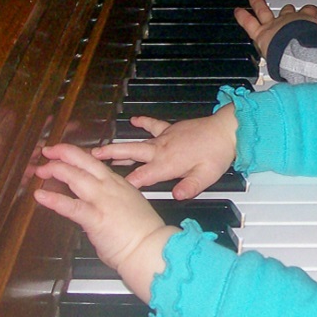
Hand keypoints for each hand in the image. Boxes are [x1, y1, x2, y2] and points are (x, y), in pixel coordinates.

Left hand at [33, 143, 177, 300]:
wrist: (151, 247)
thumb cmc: (143, 233)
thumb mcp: (128, 206)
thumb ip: (110, 202)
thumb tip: (96, 207)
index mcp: (118, 183)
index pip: (93, 162)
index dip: (76, 155)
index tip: (64, 154)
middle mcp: (109, 186)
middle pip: (83, 161)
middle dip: (62, 153)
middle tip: (47, 152)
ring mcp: (102, 200)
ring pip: (75, 176)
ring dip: (55, 170)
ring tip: (41, 170)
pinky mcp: (95, 217)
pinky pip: (70, 206)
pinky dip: (53, 199)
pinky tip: (40, 196)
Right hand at [92, 106, 239, 199]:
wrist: (226, 130)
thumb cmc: (216, 154)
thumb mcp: (206, 176)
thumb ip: (190, 187)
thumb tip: (177, 196)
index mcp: (167, 164)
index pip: (141, 177)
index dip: (125, 183)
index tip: (108, 188)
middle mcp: (161, 150)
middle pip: (129, 154)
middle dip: (109, 158)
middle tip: (90, 160)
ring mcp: (164, 138)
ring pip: (136, 142)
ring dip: (118, 146)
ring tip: (101, 149)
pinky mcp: (171, 130)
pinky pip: (153, 125)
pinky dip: (143, 123)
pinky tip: (134, 120)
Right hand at [234, 0, 316, 56]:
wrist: (299, 51)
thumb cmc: (285, 60)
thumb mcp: (274, 64)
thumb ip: (276, 62)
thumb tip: (280, 72)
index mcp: (263, 36)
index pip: (248, 24)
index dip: (242, 16)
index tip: (238, 11)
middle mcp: (274, 25)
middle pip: (262, 10)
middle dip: (257, 3)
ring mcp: (288, 18)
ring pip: (286, 8)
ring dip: (288, 7)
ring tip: (289, 6)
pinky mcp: (304, 16)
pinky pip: (307, 9)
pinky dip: (311, 10)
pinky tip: (315, 11)